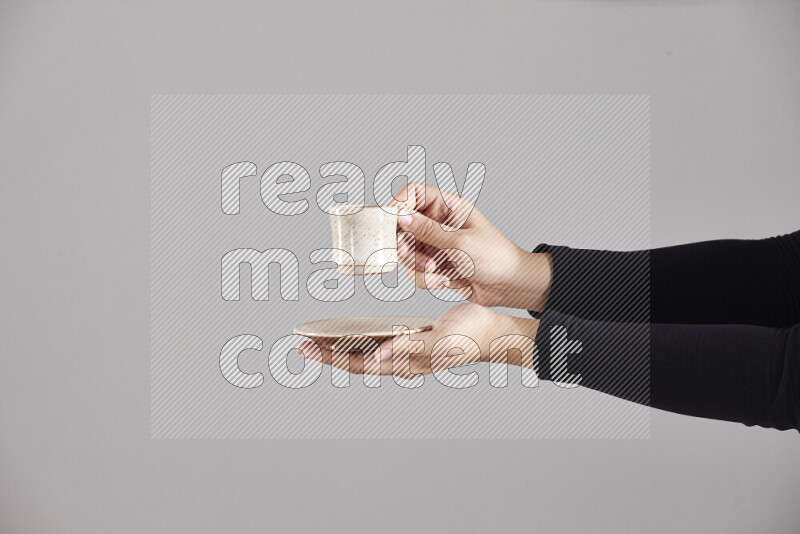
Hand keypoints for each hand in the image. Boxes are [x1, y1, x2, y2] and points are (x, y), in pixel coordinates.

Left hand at [297, 303, 539, 379]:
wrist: (491, 332)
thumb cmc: (471, 335)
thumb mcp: (443, 339)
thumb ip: (413, 347)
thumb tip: (382, 354)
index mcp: (408, 363)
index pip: (361, 364)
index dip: (332, 357)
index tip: (308, 347)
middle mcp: (403, 362)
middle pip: (357, 361)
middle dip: (329, 354)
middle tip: (301, 344)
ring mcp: (406, 354)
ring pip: (365, 353)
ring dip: (341, 347)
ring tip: (318, 339)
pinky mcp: (411, 342)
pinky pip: (378, 343)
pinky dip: (360, 338)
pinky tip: (351, 331)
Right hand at [391, 183, 551, 309]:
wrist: (510, 286)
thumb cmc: (496, 258)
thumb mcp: (460, 242)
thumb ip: (428, 231)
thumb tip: (401, 217)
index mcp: (448, 206)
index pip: (413, 193)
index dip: (399, 204)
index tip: (393, 222)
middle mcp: (438, 223)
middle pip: (403, 226)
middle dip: (406, 244)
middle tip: (407, 253)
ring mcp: (435, 244)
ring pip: (407, 252)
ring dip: (417, 266)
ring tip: (437, 272)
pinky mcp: (434, 265)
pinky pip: (416, 271)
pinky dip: (425, 279)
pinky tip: (443, 281)